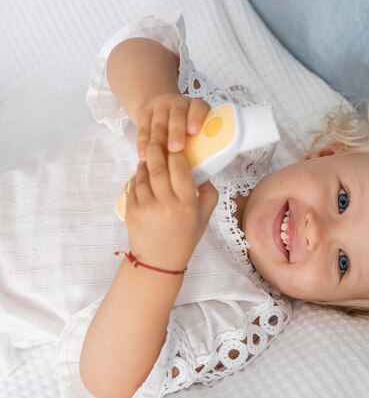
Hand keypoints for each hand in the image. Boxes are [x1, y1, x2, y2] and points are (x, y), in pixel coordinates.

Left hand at [125, 140, 217, 270]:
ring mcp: (146, 206)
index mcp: (186, 204)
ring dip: (146, 160)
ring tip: (150, 153)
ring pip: (143, 173)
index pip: (180, 168)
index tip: (177, 141)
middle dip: (157, 148)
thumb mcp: (204, 217)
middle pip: (158, 166)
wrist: (158, 261)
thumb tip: (204, 172)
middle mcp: (166, 203)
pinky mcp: (131, 210)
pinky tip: (143, 171)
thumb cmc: (184, 237)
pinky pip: (133, 185)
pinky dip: (137, 175)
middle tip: (158, 137)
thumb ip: (209, 194)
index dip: (177, 151)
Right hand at [135, 93, 209, 159]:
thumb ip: (199, 140)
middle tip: (176, 148)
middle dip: (176, 132)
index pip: (198, 107)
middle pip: (177, 115)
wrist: (160, 109)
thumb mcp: (195, 128)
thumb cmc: (185, 127)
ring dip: (158, 141)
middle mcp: (178, 103)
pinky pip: (143, 129)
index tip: (194, 131)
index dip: (196, 117)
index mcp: (195, 106)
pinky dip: (143, 143)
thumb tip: (202, 166)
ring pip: (159, 124)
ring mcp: (159, 106)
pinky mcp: (144, 113)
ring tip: (159, 157)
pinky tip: (144, 155)